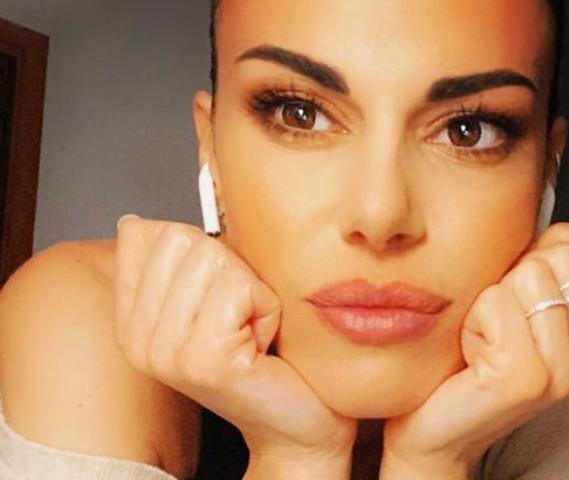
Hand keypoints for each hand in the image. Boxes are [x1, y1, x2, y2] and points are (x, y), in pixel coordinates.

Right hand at [114, 215, 355, 477]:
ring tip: (250, 330)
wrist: (296, 421)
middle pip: (182, 240)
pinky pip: (240, 288)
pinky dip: (266, 306)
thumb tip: (134, 223)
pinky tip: (261, 341)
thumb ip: (175, 264)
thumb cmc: (262, 355)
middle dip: (230, 267)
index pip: (148, 236)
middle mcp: (138, 341)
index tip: (219, 296)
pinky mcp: (202, 360)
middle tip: (240, 315)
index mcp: (132, 323)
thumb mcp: (211, 300)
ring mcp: (165, 353)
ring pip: (213, 257)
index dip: (203, 251)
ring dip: (252, 289)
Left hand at [380, 221, 568, 478]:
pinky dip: (475, 316)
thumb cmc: (469, 360)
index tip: (519, 288)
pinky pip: (498, 301)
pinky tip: (473, 351)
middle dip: (516, 277)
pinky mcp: (527, 377)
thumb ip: (552, 266)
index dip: (549, 252)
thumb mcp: (518, 303)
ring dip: (491, 300)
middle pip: (563, 257)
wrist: (434, 428)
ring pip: (530, 275)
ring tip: (485, 338)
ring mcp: (563, 372)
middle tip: (498, 322)